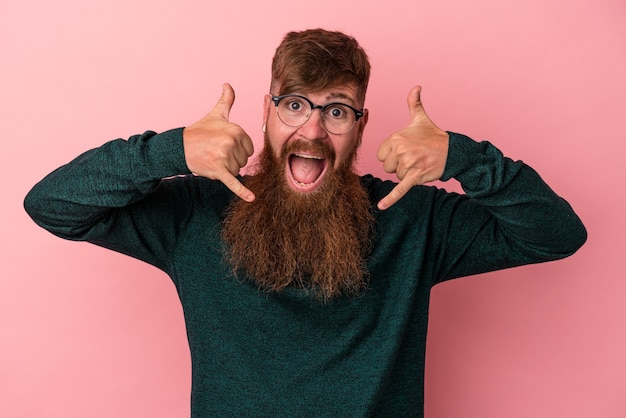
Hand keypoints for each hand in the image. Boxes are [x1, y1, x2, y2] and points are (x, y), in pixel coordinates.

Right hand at [183, 83, 254, 201]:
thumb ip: (226, 100)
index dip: (238, 148)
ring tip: (214, 159)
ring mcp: (225, 157)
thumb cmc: (200, 131)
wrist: (180, 147)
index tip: (224, 145)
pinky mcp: (219, 171)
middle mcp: (231, 143)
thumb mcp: (215, 115)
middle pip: (244, 159)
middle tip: (217, 152)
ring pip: (237, 170)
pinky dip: (242, 192)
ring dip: (227, 168)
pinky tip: (251, 199)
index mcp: (235, 129)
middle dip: (232, 159)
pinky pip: (233, 183)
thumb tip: (228, 84)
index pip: (249, 147)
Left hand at [376, 85, 448, 209]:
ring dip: (406, 174)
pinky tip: (380, 207)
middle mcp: (401, 150)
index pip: (381, 154)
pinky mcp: (415, 177)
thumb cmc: (433, 136)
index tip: (406, 150)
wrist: (453, 151)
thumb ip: (414, 103)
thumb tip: (416, 86)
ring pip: (396, 176)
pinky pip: (400, 189)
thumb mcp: (421, 119)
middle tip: (414, 157)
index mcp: (397, 137)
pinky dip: (390, 199)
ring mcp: (408, 164)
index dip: (392, 155)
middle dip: (399, 165)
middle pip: (387, 167)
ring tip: (419, 164)